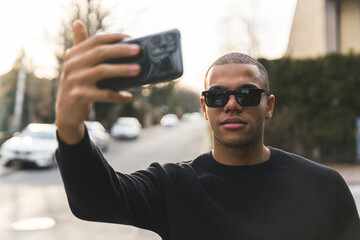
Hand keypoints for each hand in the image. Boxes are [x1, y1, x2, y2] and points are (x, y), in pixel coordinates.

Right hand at [55, 20, 140, 143]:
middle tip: (138, 50)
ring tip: (138, 70)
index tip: (130, 38)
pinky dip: (117, 95)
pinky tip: (128, 97)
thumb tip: (78, 22)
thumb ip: (80, 46)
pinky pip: (103, 94)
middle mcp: (72, 65)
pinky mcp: (79, 96)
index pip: (95, 40)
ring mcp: (74, 80)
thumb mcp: (76, 66)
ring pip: (102, 71)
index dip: (113, 38)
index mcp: (73, 55)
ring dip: (122, 70)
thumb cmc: (77, 86)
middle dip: (121, 50)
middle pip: (100, 52)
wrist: (66, 113)